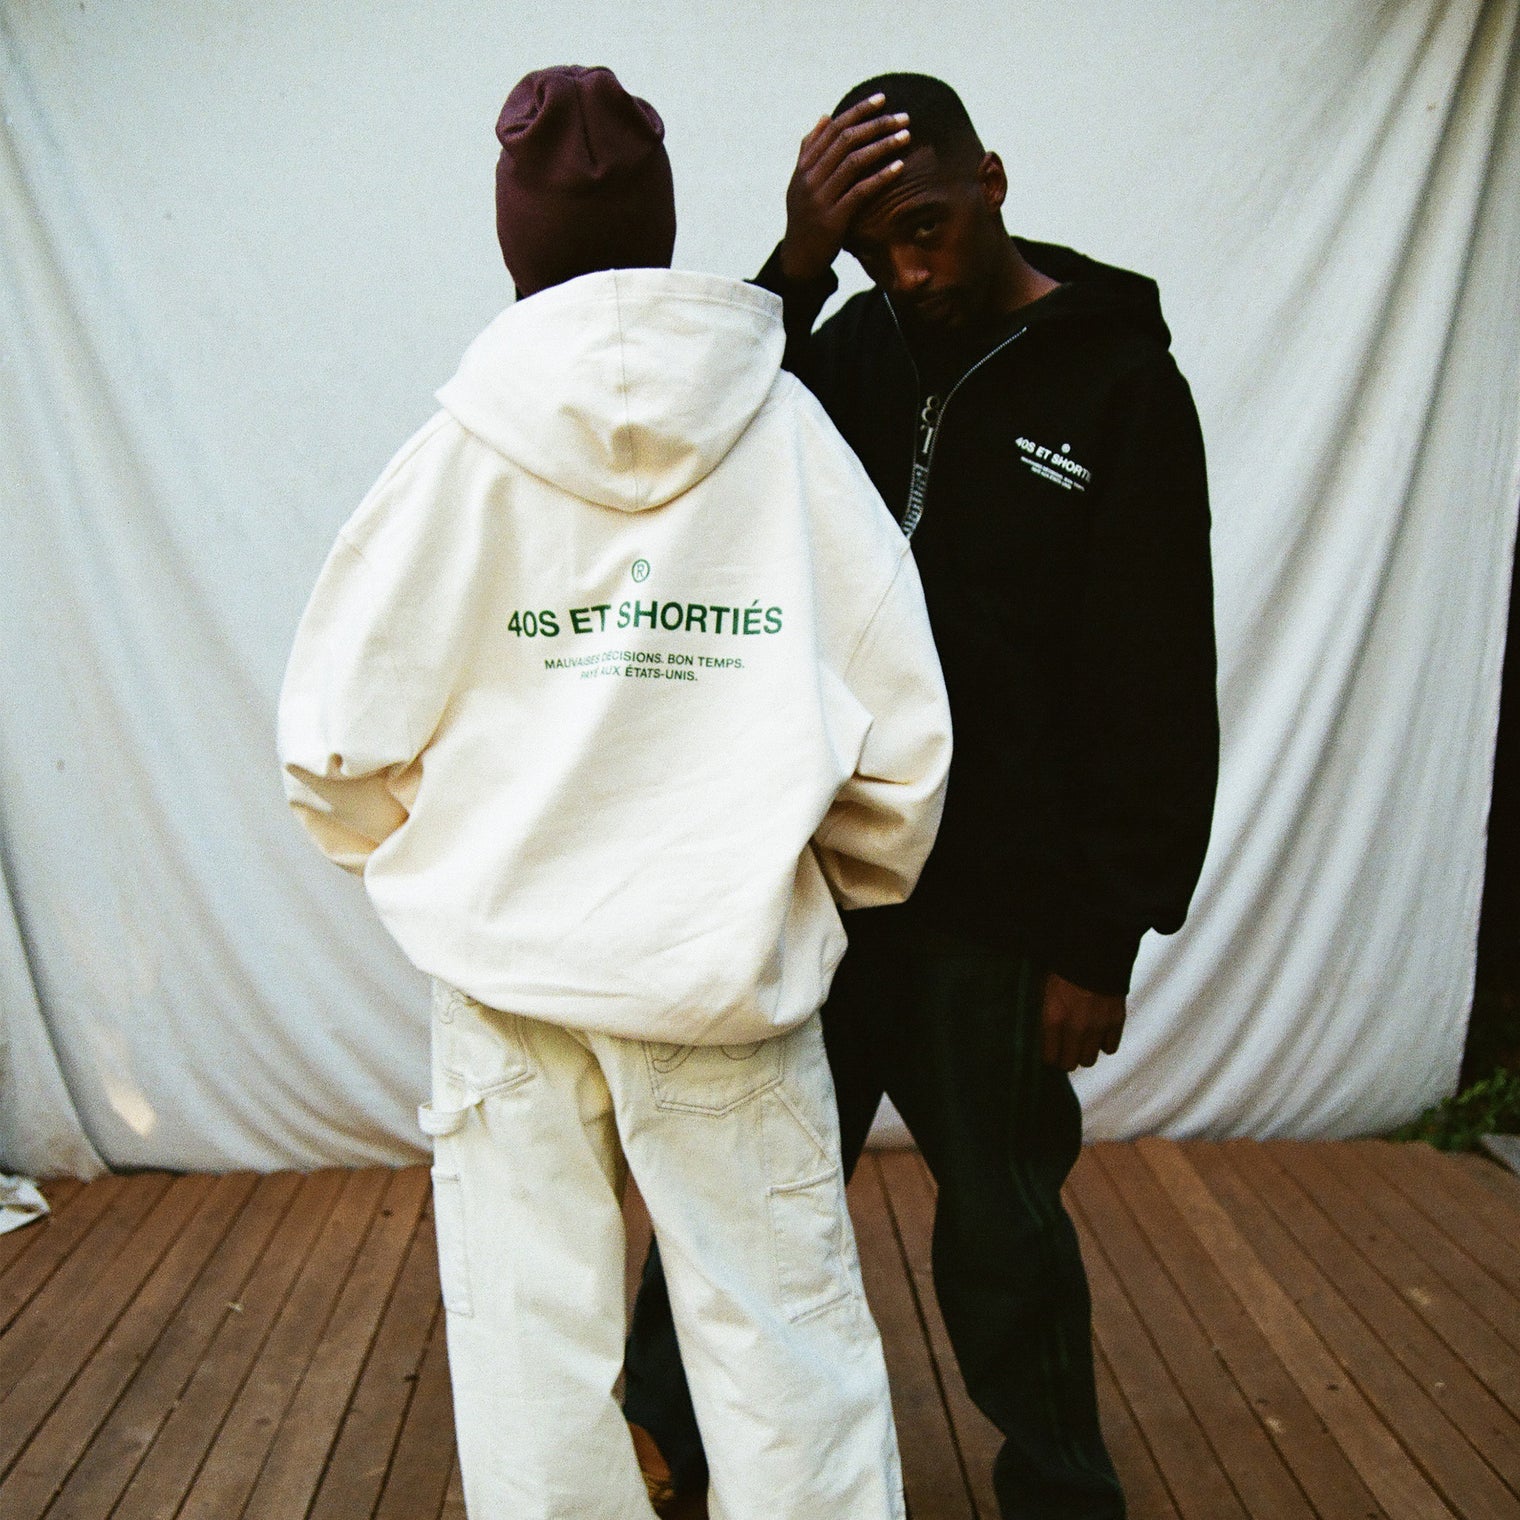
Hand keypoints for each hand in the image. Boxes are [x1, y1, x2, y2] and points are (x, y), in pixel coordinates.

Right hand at [779, 94, 911, 282]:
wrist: (798, 258)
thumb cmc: (806, 217)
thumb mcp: (802, 182)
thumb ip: (810, 150)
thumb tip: (824, 116)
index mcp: (804, 166)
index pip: (833, 128)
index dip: (858, 111)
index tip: (882, 99)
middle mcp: (809, 178)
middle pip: (846, 140)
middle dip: (877, 124)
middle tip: (903, 117)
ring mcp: (820, 199)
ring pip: (854, 162)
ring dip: (883, 145)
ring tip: (906, 136)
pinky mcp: (833, 220)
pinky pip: (860, 192)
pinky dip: (881, 177)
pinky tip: (900, 166)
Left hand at [1040, 972, 1125, 1070]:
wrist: (1095, 951)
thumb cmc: (1063, 967)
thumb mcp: (1042, 988)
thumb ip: (1043, 1014)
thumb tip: (1041, 1034)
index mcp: (1053, 1018)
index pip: (1049, 1057)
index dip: (1049, 1056)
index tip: (1049, 1051)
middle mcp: (1075, 1028)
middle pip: (1069, 1064)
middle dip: (1065, 1059)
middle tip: (1064, 1050)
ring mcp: (1097, 1027)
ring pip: (1089, 1060)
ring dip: (1084, 1053)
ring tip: (1081, 1042)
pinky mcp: (1116, 1021)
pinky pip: (1110, 1048)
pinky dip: (1104, 1044)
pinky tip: (1098, 1034)